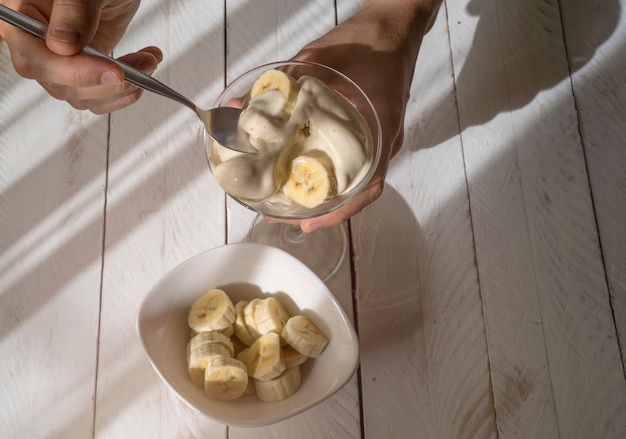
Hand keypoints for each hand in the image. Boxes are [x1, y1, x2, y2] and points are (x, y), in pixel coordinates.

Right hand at [0, 0, 161, 112]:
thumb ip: (72, 10)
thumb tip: (61, 45)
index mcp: (22, 22)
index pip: (35, 61)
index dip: (75, 72)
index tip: (114, 71)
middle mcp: (38, 47)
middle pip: (62, 87)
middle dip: (108, 82)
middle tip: (143, 64)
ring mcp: (62, 63)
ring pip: (84, 97)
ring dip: (123, 88)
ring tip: (148, 60)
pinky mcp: (86, 71)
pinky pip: (101, 96)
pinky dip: (128, 89)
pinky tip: (145, 64)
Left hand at [270, 0, 438, 231]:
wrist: (393, 26)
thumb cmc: (366, 41)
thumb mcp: (318, 59)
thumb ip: (282, 84)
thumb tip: (241, 105)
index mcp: (379, 128)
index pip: (368, 185)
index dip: (339, 211)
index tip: (309, 224)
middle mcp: (383, 141)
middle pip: (358, 190)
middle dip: (323, 210)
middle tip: (286, 220)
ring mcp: (380, 137)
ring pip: (357, 178)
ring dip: (327, 195)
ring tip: (292, 205)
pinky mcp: (373, 129)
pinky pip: (356, 160)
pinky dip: (333, 173)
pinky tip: (308, 174)